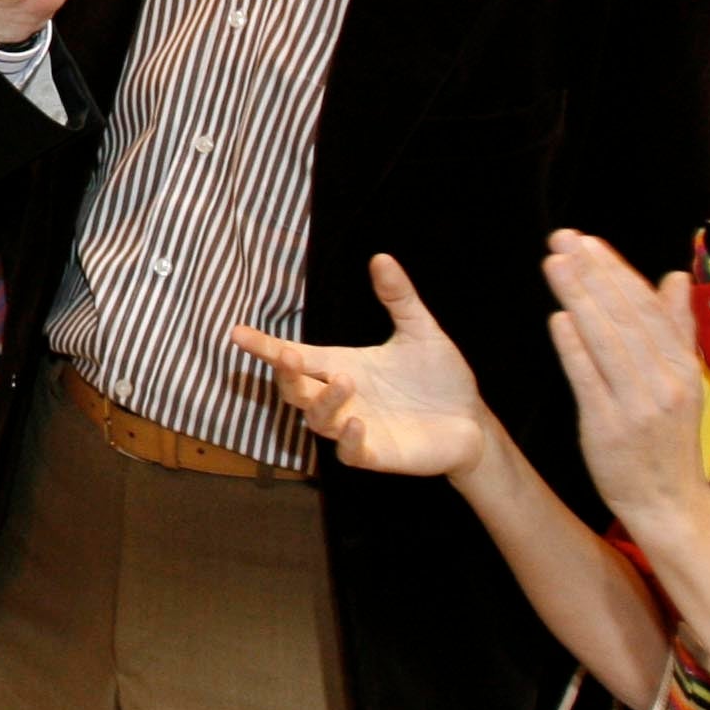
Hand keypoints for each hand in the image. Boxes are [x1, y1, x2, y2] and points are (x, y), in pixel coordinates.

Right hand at [230, 254, 489, 475]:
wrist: (473, 421)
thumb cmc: (440, 377)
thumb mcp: (420, 331)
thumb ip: (398, 298)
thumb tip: (381, 257)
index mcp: (343, 365)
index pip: (295, 356)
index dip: (265, 347)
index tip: (237, 332)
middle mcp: (342, 398)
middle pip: (295, 390)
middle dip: (286, 375)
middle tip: (287, 356)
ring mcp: (355, 428)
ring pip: (318, 420)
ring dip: (325, 402)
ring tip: (345, 381)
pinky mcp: (376, 453)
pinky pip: (350, 452)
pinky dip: (348, 439)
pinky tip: (358, 423)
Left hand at [540, 231, 709, 537]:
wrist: (668, 503)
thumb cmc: (668, 438)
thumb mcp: (684, 382)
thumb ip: (676, 329)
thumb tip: (673, 277)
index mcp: (683, 367)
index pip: (648, 307)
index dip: (617, 270)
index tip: (589, 240)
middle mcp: (664, 381)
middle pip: (626, 317)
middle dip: (593, 273)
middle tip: (563, 239)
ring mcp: (637, 405)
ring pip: (607, 341)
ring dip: (579, 299)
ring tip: (554, 264)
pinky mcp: (609, 428)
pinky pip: (589, 381)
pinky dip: (574, 348)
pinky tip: (557, 319)